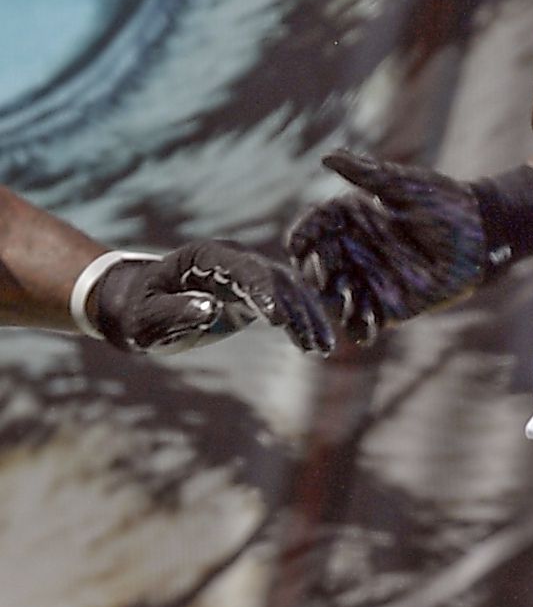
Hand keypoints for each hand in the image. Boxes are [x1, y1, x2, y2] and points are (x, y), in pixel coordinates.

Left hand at [75, 242, 334, 355]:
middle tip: (311, 342)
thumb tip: (212, 309)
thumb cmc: (136, 310)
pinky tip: (316, 343)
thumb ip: (175, 312)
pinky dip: (304, 321)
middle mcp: (232, 259)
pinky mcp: (255, 292)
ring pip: (290, 290)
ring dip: (307, 318)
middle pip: (276, 279)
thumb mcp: (145, 317)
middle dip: (297, 310)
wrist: (136, 304)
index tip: (279, 321)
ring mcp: (247, 273)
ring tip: (320, 348)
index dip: (265, 293)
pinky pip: (288, 302)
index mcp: (205, 258)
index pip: (244, 270)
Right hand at [287, 151, 532, 343]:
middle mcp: (351, 250)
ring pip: (337, 295)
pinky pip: (367, 320)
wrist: (481, 234)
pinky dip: (361, 328)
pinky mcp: (388, 305)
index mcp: (347, 219)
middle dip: (316, 271)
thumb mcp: (403, 185)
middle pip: (319, 264)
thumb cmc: (444, 203)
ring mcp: (367, 278)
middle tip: (322, 276)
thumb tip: (328, 157)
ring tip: (337, 304)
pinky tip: (361, 333)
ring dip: (334, 303)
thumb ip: (367, 174)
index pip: (315, 228)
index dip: (304, 236)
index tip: (297, 243)